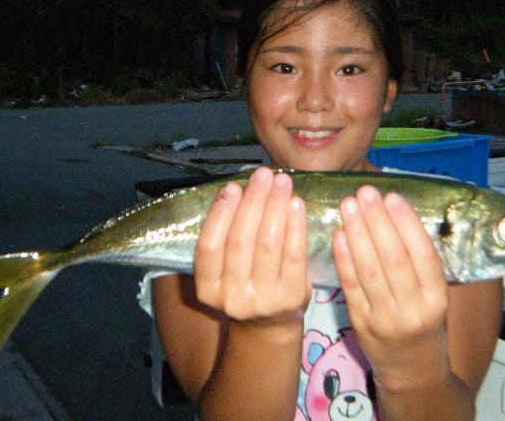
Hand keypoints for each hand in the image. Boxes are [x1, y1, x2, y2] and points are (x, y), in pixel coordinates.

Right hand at [194, 167, 310, 328]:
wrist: (267, 328)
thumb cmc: (244, 285)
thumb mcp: (223, 272)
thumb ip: (225, 238)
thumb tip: (241, 189)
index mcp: (207, 289)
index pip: (209, 247)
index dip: (220, 214)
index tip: (232, 186)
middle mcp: (231, 298)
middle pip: (240, 242)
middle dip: (253, 202)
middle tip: (263, 175)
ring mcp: (263, 301)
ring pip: (268, 245)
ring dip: (275, 207)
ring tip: (281, 182)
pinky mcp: (291, 298)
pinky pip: (294, 256)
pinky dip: (296, 226)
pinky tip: (296, 204)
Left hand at [332, 186, 449, 389]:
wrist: (412, 372)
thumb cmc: (424, 323)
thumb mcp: (435, 297)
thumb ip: (421, 264)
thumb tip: (398, 214)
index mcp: (437, 298)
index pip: (423, 254)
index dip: (407, 223)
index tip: (393, 196)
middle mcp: (414, 309)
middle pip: (393, 259)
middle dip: (377, 221)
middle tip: (365, 193)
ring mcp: (385, 318)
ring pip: (369, 270)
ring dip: (357, 233)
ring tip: (348, 206)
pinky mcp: (361, 324)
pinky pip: (351, 286)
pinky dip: (344, 259)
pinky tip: (339, 235)